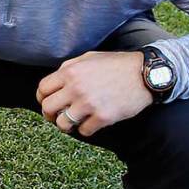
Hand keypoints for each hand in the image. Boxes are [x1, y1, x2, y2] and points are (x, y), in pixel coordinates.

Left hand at [35, 51, 151, 136]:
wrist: (146, 74)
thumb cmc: (117, 64)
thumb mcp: (89, 57)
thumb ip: (69, 68)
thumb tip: (55, 82)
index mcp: (70, 71)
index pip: (42, 89)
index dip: (42, 98)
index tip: (47, 102)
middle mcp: (76, 87)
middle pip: (47, 108)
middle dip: (50, 114)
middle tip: (57, 116)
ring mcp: (89, 103)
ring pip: (62, 123)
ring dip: (66, 125)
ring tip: (74, 122)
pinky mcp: (103, 117)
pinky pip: (84, 131)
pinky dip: (86, 129)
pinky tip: (92, 123)